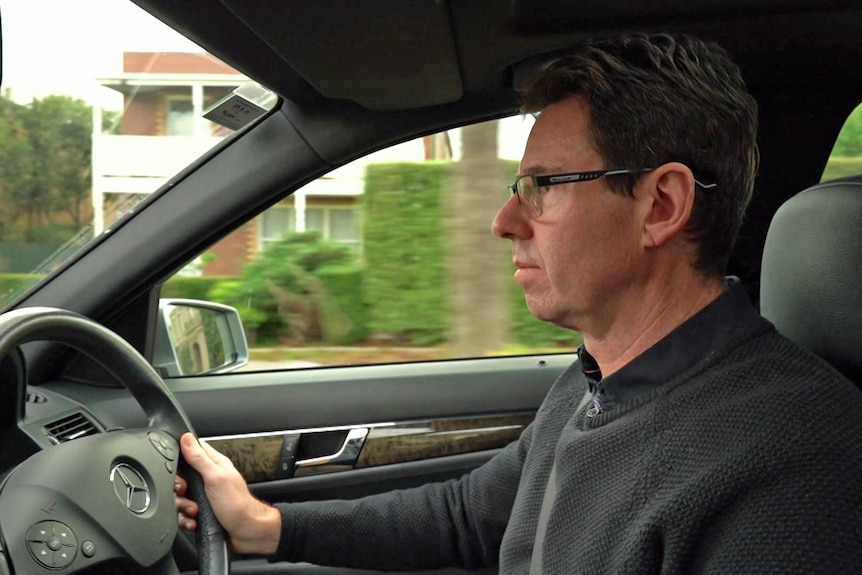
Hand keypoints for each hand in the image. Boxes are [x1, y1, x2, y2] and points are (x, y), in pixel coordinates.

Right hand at [174, 432, 281, 554]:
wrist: (246, 533)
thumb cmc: (238, 505)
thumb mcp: (217, 477)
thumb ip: (200, 458)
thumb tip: (187, 438)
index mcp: (214, 465)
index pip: (192, 450)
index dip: (180, 457)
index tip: (179, 471)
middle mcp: (208, 479)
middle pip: (181, 477)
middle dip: (179, 489)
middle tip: (187, 493)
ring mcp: (204, 496)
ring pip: (180, 498)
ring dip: (183, 506)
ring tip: (195, 510)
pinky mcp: (200, 512)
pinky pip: (183, 514)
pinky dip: (186, 519)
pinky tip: (194, 521)